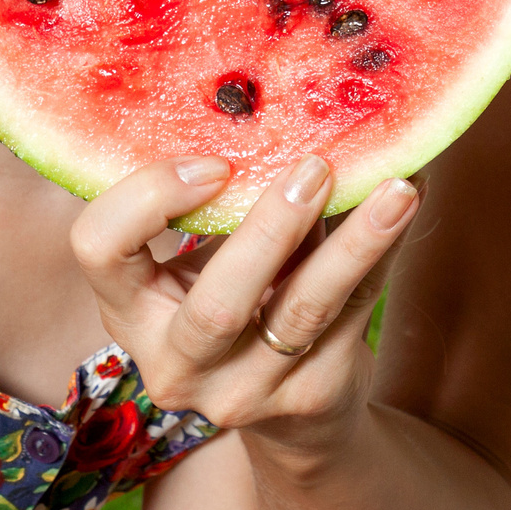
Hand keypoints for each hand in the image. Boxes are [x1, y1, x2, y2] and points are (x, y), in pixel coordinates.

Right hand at [71, 154, 419, 442]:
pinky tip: (412, 201)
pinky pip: (354, 316)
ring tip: (396, 189)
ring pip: (302, 312)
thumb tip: (281, 96)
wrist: (289, 413)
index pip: (98, 249)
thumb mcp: (203, 258)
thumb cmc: (236, 298)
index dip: (148, 199)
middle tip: (315, 167)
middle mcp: (174, 361)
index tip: (214, 163)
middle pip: (216, 304)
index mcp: (128, 308)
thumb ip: (222, 200)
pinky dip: (386, 253)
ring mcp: (243, 392)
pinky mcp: (311, 398)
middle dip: (270, 231)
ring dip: (353, 244)